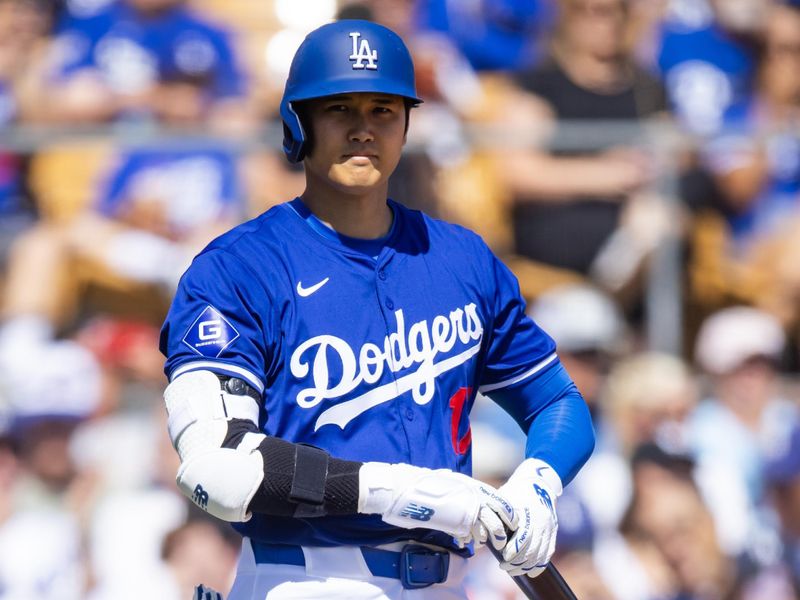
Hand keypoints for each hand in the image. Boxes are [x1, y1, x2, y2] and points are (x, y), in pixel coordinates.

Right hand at [358, 463, 513, 548]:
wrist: (404, 488)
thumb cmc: (419, 484)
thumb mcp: (443, 481)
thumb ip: (456, 490)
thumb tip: (461, 497)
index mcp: (470, 483)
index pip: (496, 497)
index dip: (504, 510)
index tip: (506, 519)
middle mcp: (473, 493)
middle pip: (499, 512)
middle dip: (503, 526)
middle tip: (500, 537)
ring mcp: (467, 506)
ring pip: (490, 525)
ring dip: (488, 536)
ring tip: (482, 543)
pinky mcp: (458, 519)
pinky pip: (473, 534)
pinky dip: (471, 540)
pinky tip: (465, 542)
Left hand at [497, 458, 561, 577]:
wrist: (537, 483)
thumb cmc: (515, 492)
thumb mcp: (504, 500)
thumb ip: (498, 517)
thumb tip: (486, 536)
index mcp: (528, 513)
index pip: (522, 539)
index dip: (512, 553)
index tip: (502, 560)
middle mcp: (541, 522)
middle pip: (531, 550)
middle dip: (517, 563)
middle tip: (504, 567)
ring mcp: (549, 527)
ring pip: (540, 555)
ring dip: (526, 566)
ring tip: (514, 570)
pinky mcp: (553, 531)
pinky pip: (548, 552)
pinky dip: (540, 565)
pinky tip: (530, 571)